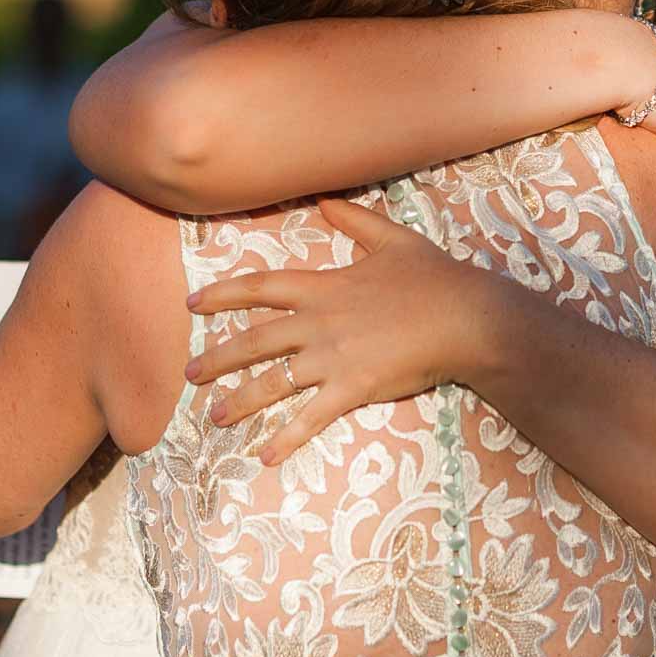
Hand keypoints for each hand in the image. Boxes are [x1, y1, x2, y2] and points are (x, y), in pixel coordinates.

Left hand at [182, 196, 499, 464]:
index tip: (193, 303)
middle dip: (218, 358)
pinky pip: (311, 418)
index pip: (260, 287)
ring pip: (273, 382)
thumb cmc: (433, 278)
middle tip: (189, 372)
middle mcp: (318, 323)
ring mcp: (333, 359)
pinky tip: (265, 456)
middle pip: (255, 340)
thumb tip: (325, 200)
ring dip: (240, 401)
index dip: (222, 294)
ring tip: (215, 416)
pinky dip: (286, 438)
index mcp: (324, 286)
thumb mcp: (392, 238)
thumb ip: (355, 220)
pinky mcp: (353, 389)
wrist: (466, 318)